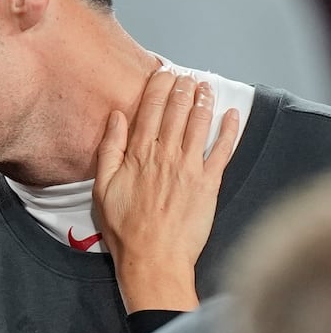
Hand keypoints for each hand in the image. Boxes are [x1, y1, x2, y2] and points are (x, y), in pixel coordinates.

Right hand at [93, 70, 238, 312]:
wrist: (153, 258)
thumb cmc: (124, 227)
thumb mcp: (102, 188)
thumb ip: (109, 150)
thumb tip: (116, 118)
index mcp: (138, 155)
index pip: (150, 111)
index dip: (158, 88)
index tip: (163, 73)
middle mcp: (165, 156)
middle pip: (176, 112)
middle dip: (182, 89)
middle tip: (186, 75)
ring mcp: (189, 168)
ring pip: (199, 125)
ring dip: (203, 101)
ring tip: (205, 86)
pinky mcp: (208, 184)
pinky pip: (222, 151)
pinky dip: (229, 131)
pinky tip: (231, 115)